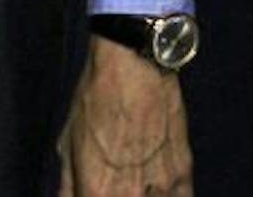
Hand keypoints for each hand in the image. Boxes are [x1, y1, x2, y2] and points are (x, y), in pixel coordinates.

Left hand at [57, 35, 192, 196]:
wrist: (133, 69)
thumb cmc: (95, 100)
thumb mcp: (68, 142)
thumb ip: (68, 183)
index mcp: (97, 192)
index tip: (88, 191)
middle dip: (113, 194)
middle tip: (110, 185)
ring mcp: (162, 190)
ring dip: (140, 195)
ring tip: (130, 180)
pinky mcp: (184, 175)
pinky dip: (166, 196)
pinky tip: (154, 188)